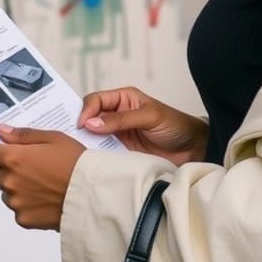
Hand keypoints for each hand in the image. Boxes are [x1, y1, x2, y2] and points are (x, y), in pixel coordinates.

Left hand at [0, 125, 84, 230]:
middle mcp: (9, 181)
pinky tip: (46, 198)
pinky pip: (18, 208)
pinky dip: (28, 204)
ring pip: (7, 191)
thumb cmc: (77, 163)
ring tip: (44, 184)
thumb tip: (2, 132)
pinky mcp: (23, 219)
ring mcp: (15, 202)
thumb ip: (24, 135)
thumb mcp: (55, 138)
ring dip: (18, 187)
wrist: (93, 194)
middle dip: (8, 168)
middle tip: (33, 166)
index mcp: (14, 158)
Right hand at [78, 87, 207, 164]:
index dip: (86, 110)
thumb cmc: (176, 126)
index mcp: (123, 99)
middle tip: (69, 138)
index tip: (82, 124)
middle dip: (78, 126)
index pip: (95, 100)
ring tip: (76, 152)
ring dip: (84, 143)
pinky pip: (101, 154)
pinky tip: (89, 162)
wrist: (192, 150)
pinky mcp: (119, 153)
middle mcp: (116, 116)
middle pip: (89, 119)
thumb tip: (91, 122)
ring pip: (91, 138)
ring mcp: (116, 136)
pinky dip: (94, 157)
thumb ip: (122, 119)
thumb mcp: (150, 117)